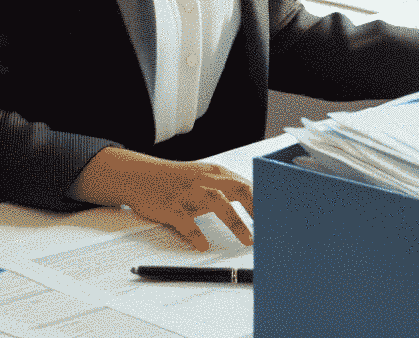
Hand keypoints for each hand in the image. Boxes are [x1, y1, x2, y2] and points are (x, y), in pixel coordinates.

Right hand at [67, 147, 252, 250]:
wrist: (140, 175)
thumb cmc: (177, 179)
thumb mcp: (205, 176)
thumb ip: (228, 187)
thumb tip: (256, 200)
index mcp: (216, 173)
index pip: (247, 184)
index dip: (264, 200)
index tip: (278, 216)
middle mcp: (205, 180)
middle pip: (238, 189)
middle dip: (257, 207)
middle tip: (270, 227)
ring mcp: (188, 193)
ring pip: (216, 202)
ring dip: (235, 221)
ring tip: (248, 240)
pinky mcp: (170, 207)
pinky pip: (185, 221)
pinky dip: (196, 234)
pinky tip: (204, 245)